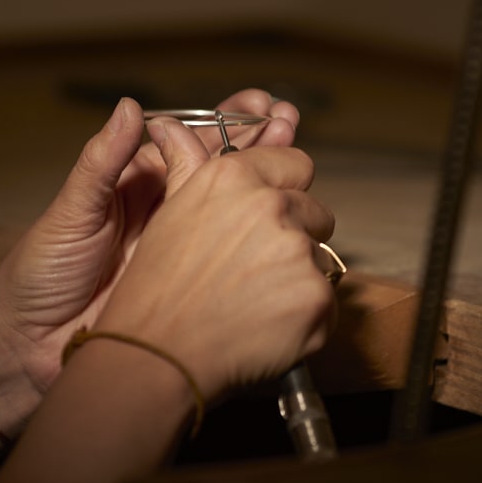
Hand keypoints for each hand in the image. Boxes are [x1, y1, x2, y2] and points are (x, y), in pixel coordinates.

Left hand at [0, 90, 299, 395]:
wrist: (31, 345)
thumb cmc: (41, 272)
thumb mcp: (71, 212)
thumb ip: (103, 161)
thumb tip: (131, 106)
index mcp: (139, 182)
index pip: (193, 141)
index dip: (229, 122)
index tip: (260, 104)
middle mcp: (169, 210)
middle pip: (227, 170)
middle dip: (262, 144)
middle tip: (289, 122)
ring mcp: (187, 249)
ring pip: (238, 211)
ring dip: (270, 185)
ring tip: (299, 160)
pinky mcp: (194, 287)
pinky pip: (233, 259)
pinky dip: (263, 242)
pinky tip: (289, 225)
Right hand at [92, 116, 337, 400]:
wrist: (155, 357)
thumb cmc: (154, 289)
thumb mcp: (167, 214)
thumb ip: (185, 165)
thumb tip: (167, 125)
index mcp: (233, 178)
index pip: (295, 162)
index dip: (285, 188)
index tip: (274, 211)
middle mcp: (269, 206)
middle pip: (314, 211)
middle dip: (294, 235)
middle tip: (255, 267)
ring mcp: (296, 252)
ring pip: (320, 258)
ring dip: (297, 278)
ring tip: (253, 301)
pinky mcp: (315, 297)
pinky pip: (327, 301)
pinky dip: (304, 316)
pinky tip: (266, 326)